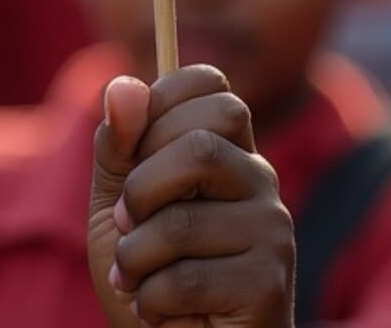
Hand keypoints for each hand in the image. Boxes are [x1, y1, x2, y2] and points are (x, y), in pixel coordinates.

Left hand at [87, 65, 295, 327]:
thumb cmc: (151, 280)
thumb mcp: (118, 208)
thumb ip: (118, 149)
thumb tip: (122, 85)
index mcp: (228, 150)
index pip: (211, 86)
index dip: (159, 108)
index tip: (133, 156)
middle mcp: (260, 180)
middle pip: (202, 143)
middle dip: (142, 187)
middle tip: (129, 224)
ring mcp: (272, 231)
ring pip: (182, 219)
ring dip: (136, 258)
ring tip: (137, 280)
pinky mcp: (267, 285)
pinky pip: (187, 277)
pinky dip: (151, 300)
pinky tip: (160, 314)